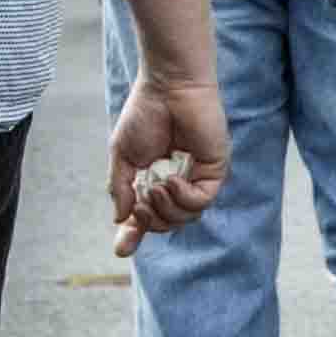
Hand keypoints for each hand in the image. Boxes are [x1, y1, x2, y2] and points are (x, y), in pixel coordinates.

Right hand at [103, 60, 227, 241]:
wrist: (167, 87)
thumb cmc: (145, 113)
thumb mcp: (123, 157)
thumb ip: (121, 188)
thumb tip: (120, 219)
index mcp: (155, 178)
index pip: (148, 216)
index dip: (134, 234)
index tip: (121, 249)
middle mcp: (179, 180)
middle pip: (168, 223)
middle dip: (150, 223)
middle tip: (139, 207)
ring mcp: (198, 176)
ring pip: (186, 218)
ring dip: (165, 210)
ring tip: (156, 187)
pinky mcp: (215, 169)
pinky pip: (201, 201)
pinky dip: (183, 198)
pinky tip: (171, 180)